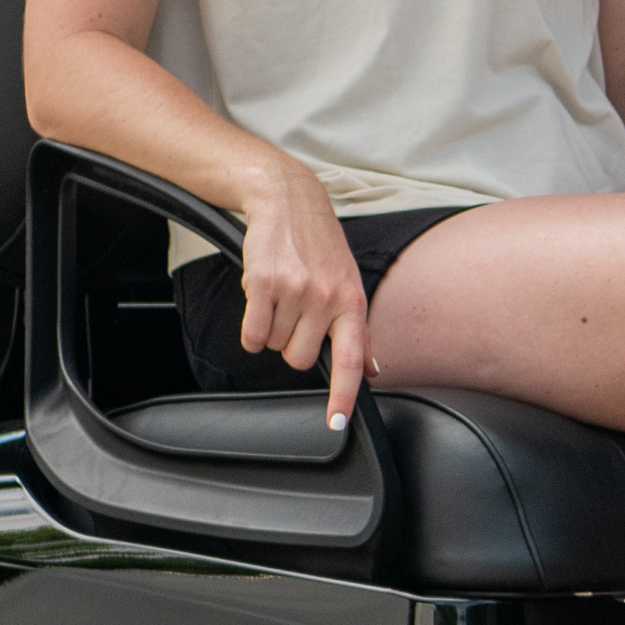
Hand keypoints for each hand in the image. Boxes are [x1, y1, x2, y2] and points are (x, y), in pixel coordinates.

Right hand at [233, 174, 369, 424]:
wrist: (289, 201)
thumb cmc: (320, 247)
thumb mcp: (350, 284)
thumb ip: (359, 331)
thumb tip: (372, 369)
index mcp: (352, 303)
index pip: (351, 360)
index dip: (342, 397)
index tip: (335, 423)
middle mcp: (327, 299)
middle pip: (301, 360)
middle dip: (293, 346)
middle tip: (295, 315)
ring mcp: (295, 291)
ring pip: (275, 347)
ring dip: (273, 331)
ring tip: (281, 298)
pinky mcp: (263, 284)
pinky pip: (252, 335)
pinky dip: (251, 330)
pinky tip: (261, 303)